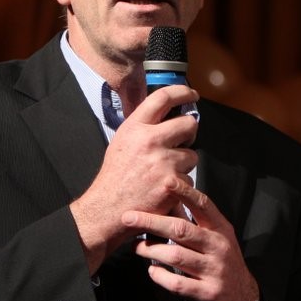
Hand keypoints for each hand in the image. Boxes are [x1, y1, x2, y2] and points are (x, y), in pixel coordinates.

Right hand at [70, 85, 198, 272]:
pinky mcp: (173, 183)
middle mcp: (150, 141)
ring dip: (184, 163)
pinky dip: (182, 185)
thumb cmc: (115, 177)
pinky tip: (166, 189)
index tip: (191, 94)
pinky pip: (189, 178)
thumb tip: (166, 116)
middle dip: (190, 131)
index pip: (163, 97)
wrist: (108, 208)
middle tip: (185, 138)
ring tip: (167, 171)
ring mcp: (163, 162)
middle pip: (188, 123)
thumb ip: (142, 127)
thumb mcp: (122, 142)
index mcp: (135, 128)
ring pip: (192, 154)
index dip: (182, 92)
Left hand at [122, 180, 259, 300]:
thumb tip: (167, 204)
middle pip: (181, 229)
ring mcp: (213, 270)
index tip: (166, 181)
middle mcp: (218, 247)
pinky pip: (176, 283)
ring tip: (137, 246)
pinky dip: (160, 275)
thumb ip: (198, 223)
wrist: (243, 297)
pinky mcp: (206, 292)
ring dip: (151, 250)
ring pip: (175, 256)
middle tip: (129, 218)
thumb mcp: (219, 237)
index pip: (203, 205)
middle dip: (152, 222)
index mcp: (221, 229)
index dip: (185, 192)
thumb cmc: (223, 262)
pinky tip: (152, 270)